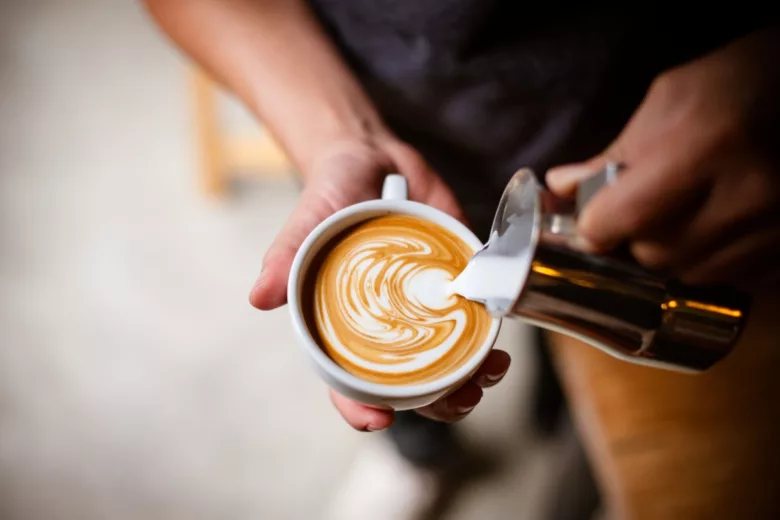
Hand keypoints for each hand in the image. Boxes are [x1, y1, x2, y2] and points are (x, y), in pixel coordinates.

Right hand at [249, 138, 510, 430]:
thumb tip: (259, 296)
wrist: (372, 155)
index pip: (348, 379)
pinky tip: (501, 339)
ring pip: (450, 358)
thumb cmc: (330, 193)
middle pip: (411, 382)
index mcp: (345, 323)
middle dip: (438, 402)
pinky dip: (490, 333)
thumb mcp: (307, 219)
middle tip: (461, 399)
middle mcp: (388, 323)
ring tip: (491, 371)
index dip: (360, 407)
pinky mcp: (454, 280)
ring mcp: (423, 304)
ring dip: (473, 375)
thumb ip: (287, 255)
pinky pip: (474, 315)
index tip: (379, 420)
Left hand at [546, 27, 779, 288]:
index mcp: (704, 145)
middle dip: (634, 238)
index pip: (624, 219)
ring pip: (691, 274)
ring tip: (682, 214)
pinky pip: (732, 279)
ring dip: (672, 253)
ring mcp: (776, 225)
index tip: (591, 222)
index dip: (596, 227)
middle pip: (655, 254)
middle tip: (641, 210)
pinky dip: (711, 260)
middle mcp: (747, 193)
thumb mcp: (669, 100)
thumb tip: (561, 188)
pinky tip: (715, 226)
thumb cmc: (740, 81)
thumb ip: (613, 153)